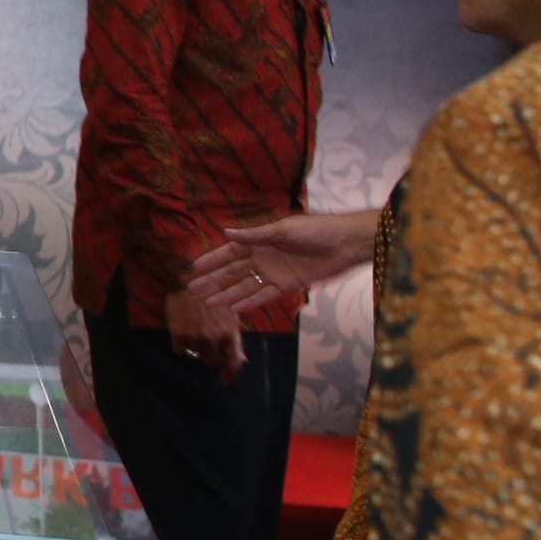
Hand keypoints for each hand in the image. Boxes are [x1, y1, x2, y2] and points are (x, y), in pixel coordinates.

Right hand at [162, 288, 247, 382]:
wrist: (188, 279)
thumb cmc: (214, 292)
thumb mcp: (231, 314)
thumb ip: (234, 339)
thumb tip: (241, 361)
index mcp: (229, 333)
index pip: (232, 361)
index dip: (229, 373)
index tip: (225, 380)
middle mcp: (213, 339)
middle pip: (212, 361)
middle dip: (212, 357)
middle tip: (208, 348)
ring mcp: (194, 337)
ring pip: (195, 356)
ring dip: (196, 350)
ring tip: (195, 335)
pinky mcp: (177, 334)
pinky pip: (180, 350)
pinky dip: (182, 346)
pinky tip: (184, 334)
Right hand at [187, 210, 376, 320]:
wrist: (347, 243)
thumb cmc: (316, 231)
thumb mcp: (283, 230)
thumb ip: (254, 235)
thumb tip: (225, 232)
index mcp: (261, 240)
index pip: (231, 251)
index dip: (213, 259)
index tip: (194, 267)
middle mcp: (264, 257)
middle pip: (234, 272)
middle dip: (214, 280)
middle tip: (193, 290)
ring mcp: (275, 273)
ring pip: (245, 286)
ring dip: (227, 294)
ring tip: (208, 303)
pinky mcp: (288, 286)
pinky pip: (264, 296)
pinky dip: (250, 302)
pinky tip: (234, 309)